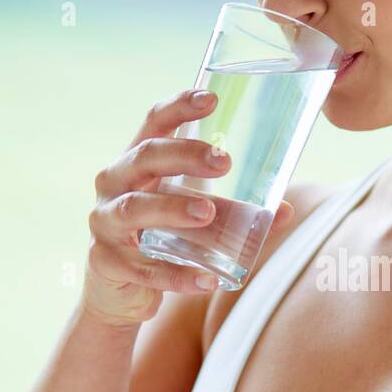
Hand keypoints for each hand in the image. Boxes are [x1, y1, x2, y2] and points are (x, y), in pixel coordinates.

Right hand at [81, 88, 293, 327]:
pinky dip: (177, 276)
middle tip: (223, 161)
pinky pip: (144, 269)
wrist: (118, 293)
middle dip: (184, 155)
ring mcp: (105, 224)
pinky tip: (207, 279)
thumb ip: (234, 211)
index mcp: (136, 162)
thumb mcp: (193, 218)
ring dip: (172, 208)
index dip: (179, 107)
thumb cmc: (160, 239)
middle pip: (145, 158)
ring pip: (134, 208)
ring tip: (207, 212)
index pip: (154, 124)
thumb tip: (286, 210)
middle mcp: (114, 185)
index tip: (212, 98)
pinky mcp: (106, 263)